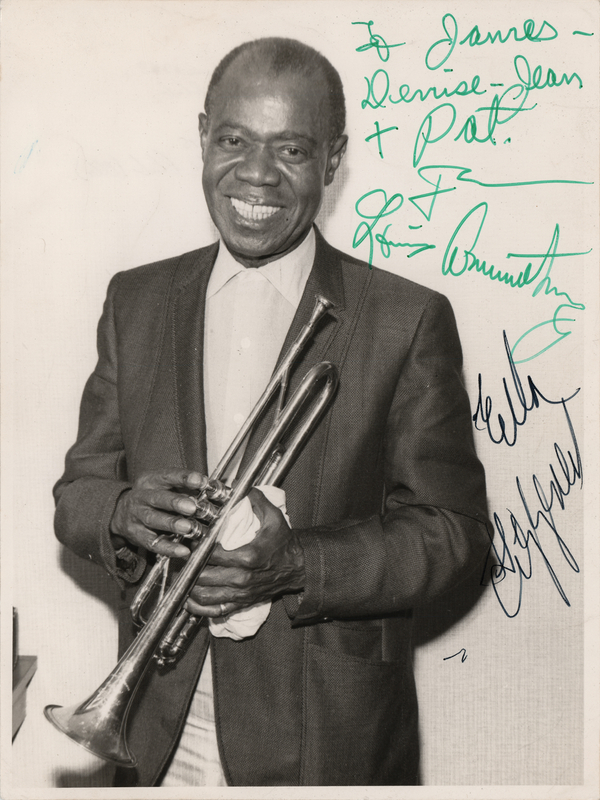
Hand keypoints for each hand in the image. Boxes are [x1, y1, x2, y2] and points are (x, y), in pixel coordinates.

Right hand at [110, 469, 204, 558]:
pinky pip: (153, 543)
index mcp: (152, 480)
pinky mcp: (137, 536)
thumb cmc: (152, 496)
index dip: (185, 478)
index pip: (168, 476)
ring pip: (154, 520)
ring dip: (173, 524)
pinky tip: (183, 550)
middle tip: (193, 507)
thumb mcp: (165, 485)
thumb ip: (187, 487)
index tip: (202, 481)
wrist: (119, 512)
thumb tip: (216, 490)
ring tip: (189, 528)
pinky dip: (169, 548)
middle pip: (159, 498)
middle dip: (176, 502)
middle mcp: (142, 497)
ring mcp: (138, 517)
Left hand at [186, 488, 304, 617]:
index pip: (211, 554)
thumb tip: (242, 488)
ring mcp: (240, 593)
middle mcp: (242, 578)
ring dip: (189, 586)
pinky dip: (199, 607)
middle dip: (188, 566)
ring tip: (182, 574)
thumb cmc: (283, 543)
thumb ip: (257, 500)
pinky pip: (214, 611)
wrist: (297, 566)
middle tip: (181, 555)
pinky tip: (190, 598)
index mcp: (247, 556)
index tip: (191, 539)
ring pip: (204, 595)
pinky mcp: (241, 603)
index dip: (197, 547)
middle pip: (203, 576)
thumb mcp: (274, 517)